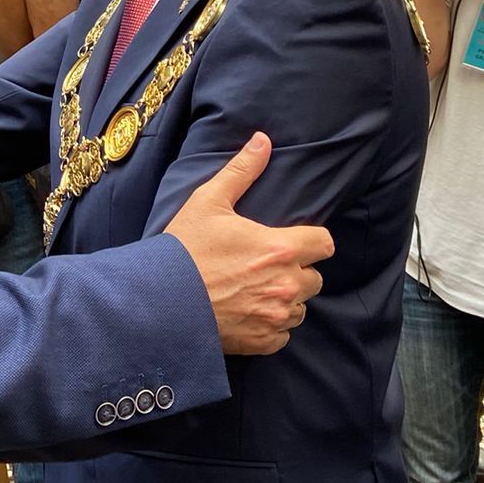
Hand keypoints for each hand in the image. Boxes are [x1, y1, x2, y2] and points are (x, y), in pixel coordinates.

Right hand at [165, 133, 332, 356]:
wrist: (159, 300)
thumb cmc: (185, 248)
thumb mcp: (209, 201)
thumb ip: (241, 171)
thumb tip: (263, 140)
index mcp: (280, 248)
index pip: (324, 244)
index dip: (310, 241)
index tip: (292, 241)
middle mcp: (286, 284)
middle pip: (315, 278)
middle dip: (297, 271)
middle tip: (266, 265)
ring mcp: (275, 316)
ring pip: (301, 307)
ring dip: (286, 299)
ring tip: (257, 289)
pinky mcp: (262, 342)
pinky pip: (284, 334)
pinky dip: (272, 325)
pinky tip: (249, 313)